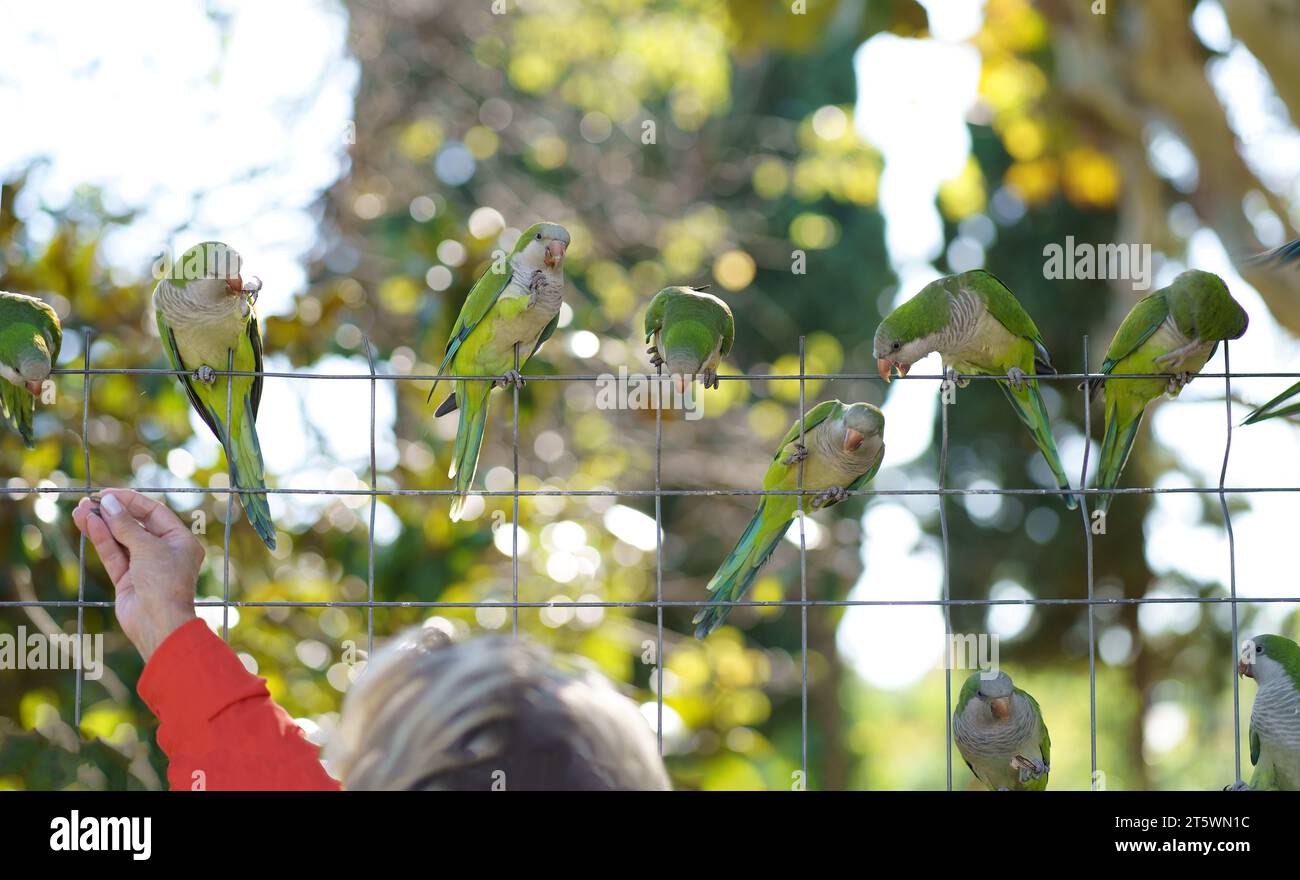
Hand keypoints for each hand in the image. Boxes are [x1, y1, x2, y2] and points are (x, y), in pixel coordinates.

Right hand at [72, 489, 202, 660]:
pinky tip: (89, 524)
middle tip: (91, 500)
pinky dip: (102, 540)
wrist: (158, 623)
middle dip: (114, 512)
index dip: (132, 501)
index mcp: (180, 541)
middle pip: (136, 525)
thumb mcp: (148, 547)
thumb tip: (110, 503)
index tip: (109, 493)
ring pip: (121, 540)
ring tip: (81, 510)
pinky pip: (114, 555)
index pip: (155, 513)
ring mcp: (145, 566)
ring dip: (102, 525)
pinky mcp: (128, 580)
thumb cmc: (164, 582)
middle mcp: (164, 552)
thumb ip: (126, 525)